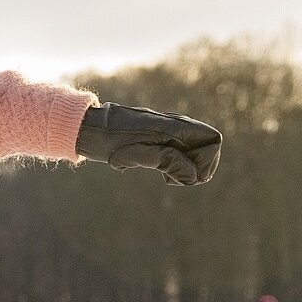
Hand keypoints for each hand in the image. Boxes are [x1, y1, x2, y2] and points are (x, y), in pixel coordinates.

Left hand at [76, 103, 222, 185]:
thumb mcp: (136, 155)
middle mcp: (175, 124)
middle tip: (175, 177)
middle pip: (207, 145)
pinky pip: (180, 149)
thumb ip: (167, 161)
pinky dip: (176, 162)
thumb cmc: (109, 141)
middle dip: (199, 166)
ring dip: (187, 166)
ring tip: (167, 175)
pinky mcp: (160, 135)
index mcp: (173, 126)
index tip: (185, 174)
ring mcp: (168, 128)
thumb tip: (193, 175)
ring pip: (194, 149)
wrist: (89, 128)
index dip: (207, 161)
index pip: (213, 139)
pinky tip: (160, 169)